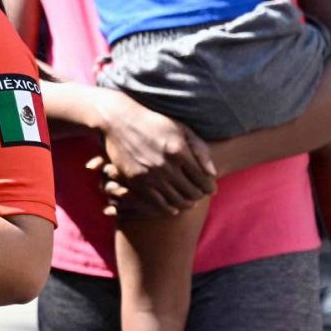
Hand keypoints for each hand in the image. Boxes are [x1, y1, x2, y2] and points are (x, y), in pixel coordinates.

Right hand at [95, 89, 216, 216]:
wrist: (118, 121)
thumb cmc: (153, 123)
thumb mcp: (181, 129)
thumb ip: (200, 150)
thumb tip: (212, 174)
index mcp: (179, 151)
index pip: (204, 180)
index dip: (210, 187)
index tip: (210, 188)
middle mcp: (166, 165)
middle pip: (192, 193)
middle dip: (199, 196)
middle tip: (199, 194)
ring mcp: (150, 175)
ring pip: (177, 201)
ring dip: (186, 204)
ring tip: (188, 201)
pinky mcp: (136, 181)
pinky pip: (158, 203)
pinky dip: (169, 209)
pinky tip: (173, 207)